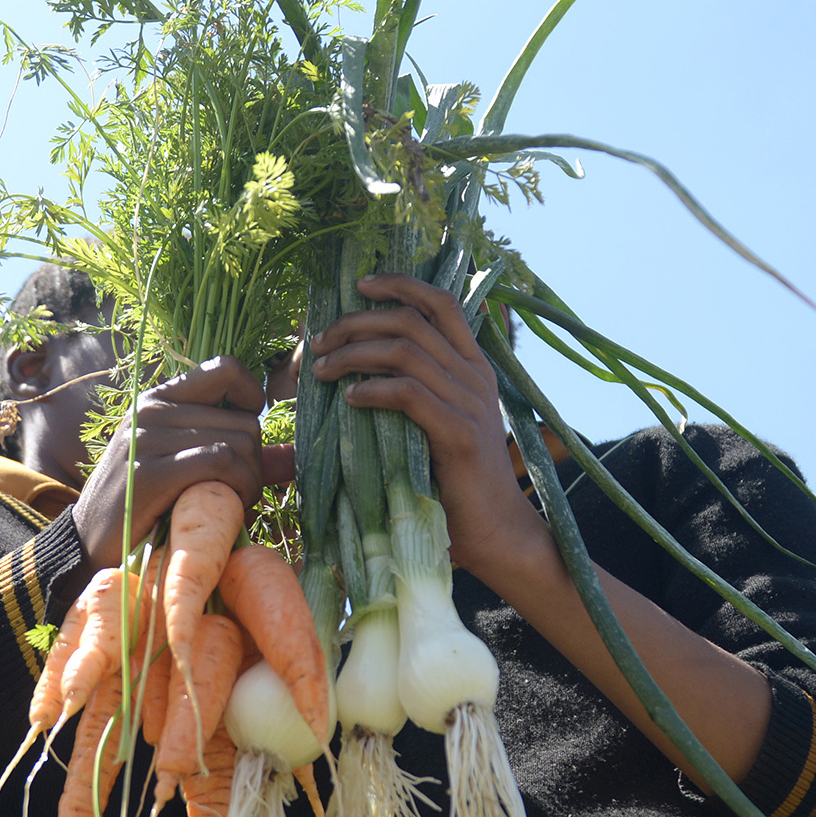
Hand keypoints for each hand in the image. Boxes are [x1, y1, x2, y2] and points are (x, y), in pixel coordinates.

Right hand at [73, 357, 266, 570]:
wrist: (87, 546)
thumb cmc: (142, 508)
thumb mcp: (186, 470)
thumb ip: (238, 458)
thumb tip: (293, 458)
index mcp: (158, 399)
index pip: (227, 367)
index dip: (253, 397)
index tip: (246, 435)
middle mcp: (151, 409)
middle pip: (245, 420)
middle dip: (255, 462)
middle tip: (237, 492)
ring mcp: (148, 438)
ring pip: (239, 442)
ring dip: (249, 481)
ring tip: (229, 503)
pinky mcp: (150, 471)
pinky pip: (221, 463)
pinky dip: (238, 488)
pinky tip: (225, 508)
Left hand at [308, 273, 551, 586]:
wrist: (495, 532)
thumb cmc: (456, 482)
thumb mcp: (437, 424)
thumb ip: (413, 392)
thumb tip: (356, 372)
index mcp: (473, 366)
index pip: (441, 303)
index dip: (400, 285)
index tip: (360, 285)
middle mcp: (475, 376)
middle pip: (412, 321)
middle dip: (358, 321)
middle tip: (320, 340)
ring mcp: (470, 403)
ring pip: (404, 352)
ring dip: (353, 354)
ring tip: (322, 370)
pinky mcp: (459, 434)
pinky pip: (409, 394)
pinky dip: (373, 389)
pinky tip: (350, 399)